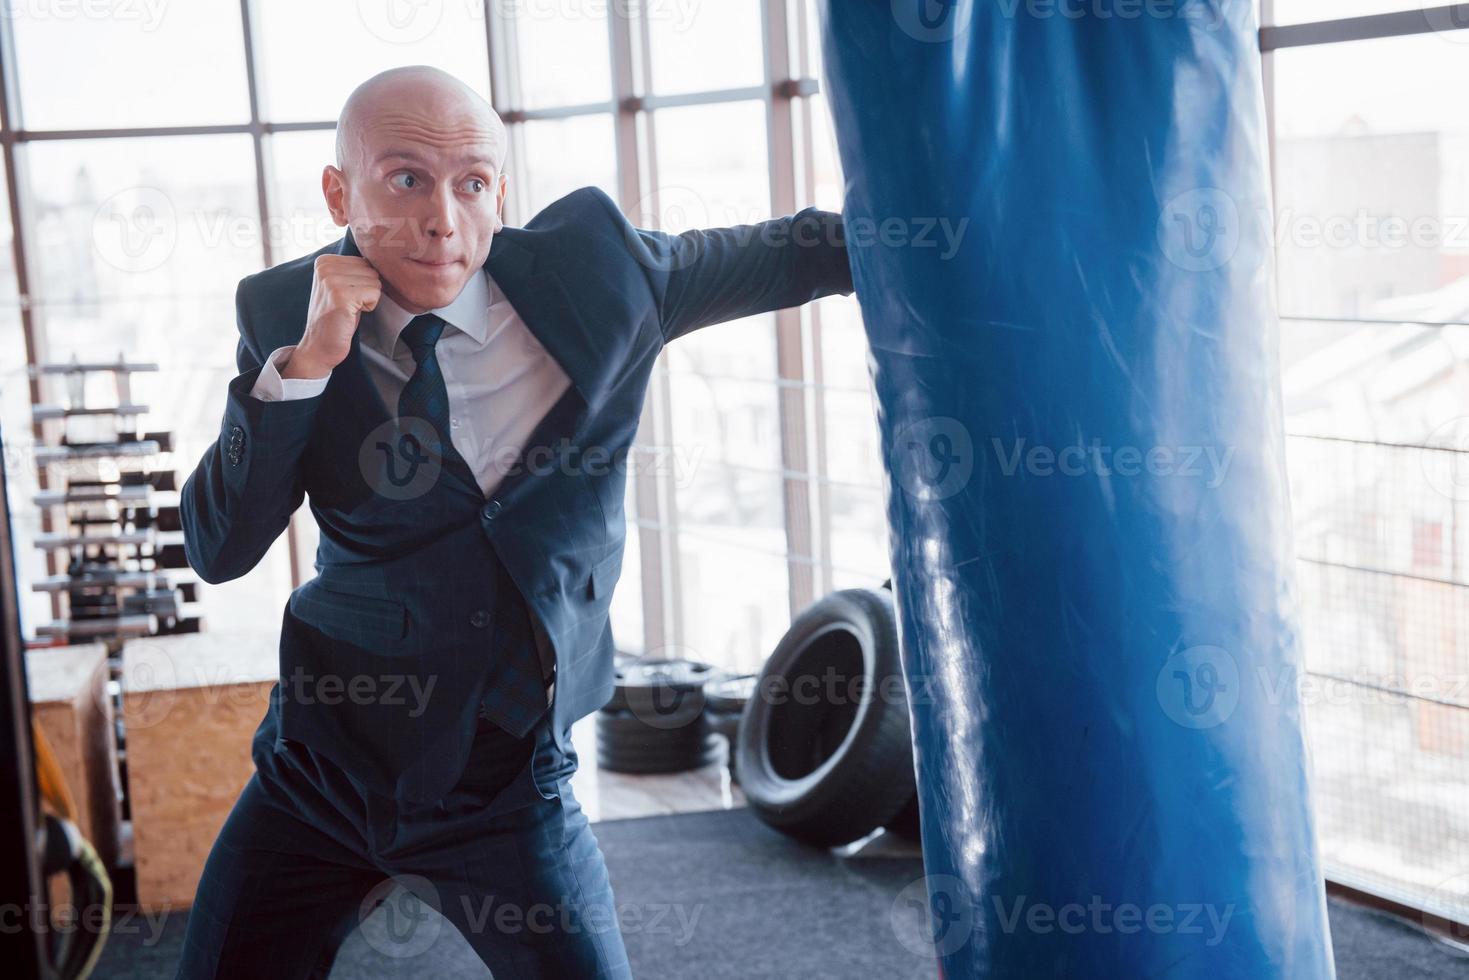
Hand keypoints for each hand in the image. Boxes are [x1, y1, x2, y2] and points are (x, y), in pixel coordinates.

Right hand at [284, 254, 382, 378]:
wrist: (318, 346)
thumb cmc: (336, 318)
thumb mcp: (341, 286)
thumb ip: (354, 270)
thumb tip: (383, 260)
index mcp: (324, 261)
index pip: (365, 261)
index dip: (363, 283)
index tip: (346, 297)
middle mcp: (325, 266)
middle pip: (371, 270)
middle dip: (367, 290)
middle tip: (349, 305)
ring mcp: (332, 280)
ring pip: (375, 281)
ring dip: (368, 299)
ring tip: (349, 309)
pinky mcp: (341, 295)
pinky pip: (374, 293)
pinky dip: (369, 307)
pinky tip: (351, 314)